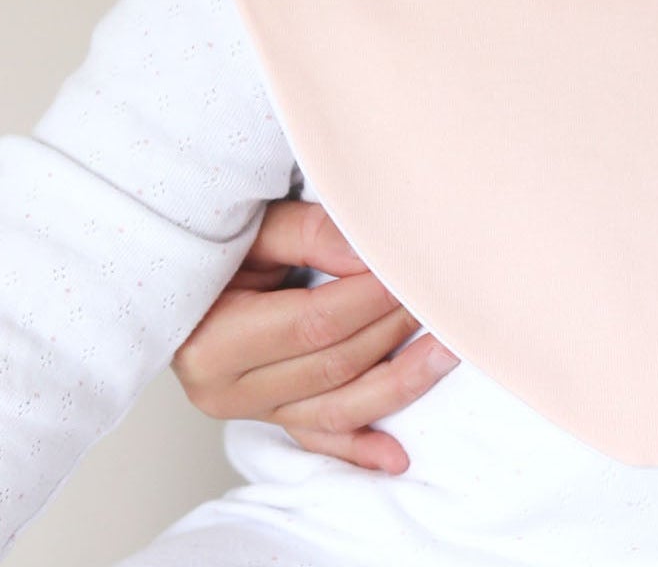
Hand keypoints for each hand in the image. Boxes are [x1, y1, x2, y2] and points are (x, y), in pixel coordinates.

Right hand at [172, 199, 457, 472]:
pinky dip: (359, 447)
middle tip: (440, 296)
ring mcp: (248, 412)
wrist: (181, 280)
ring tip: (448, 353)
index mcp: (214, 343)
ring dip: (399, 384)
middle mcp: (227, 390)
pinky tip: (397, 456)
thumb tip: (372, 252)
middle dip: (393, 329)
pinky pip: (318, 436)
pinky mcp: (268, 418)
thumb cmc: (218, 247)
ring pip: (336, 409)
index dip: (371, 299)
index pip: (314, 324)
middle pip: (333, 365)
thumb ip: (313, 237)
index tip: (413, 271)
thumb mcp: (256, 229)